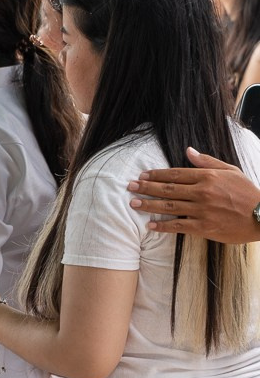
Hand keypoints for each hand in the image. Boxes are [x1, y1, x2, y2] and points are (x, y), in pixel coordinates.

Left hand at [128, 149, 259, 242]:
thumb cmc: (247, 192)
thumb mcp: (230, 171)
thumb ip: (207, 161)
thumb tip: (188, 150)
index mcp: (207, 177)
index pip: (175, 173)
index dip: (156, 174)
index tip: (142, 175)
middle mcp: (201, 192)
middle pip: (167, 188)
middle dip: (146, 187)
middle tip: (130, 187)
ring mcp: (202, 210)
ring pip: (169, 206)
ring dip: (149, 205)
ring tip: (133, 204)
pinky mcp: (204, 227)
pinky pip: (178, 226)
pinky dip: (163, 226)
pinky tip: (150, 225)